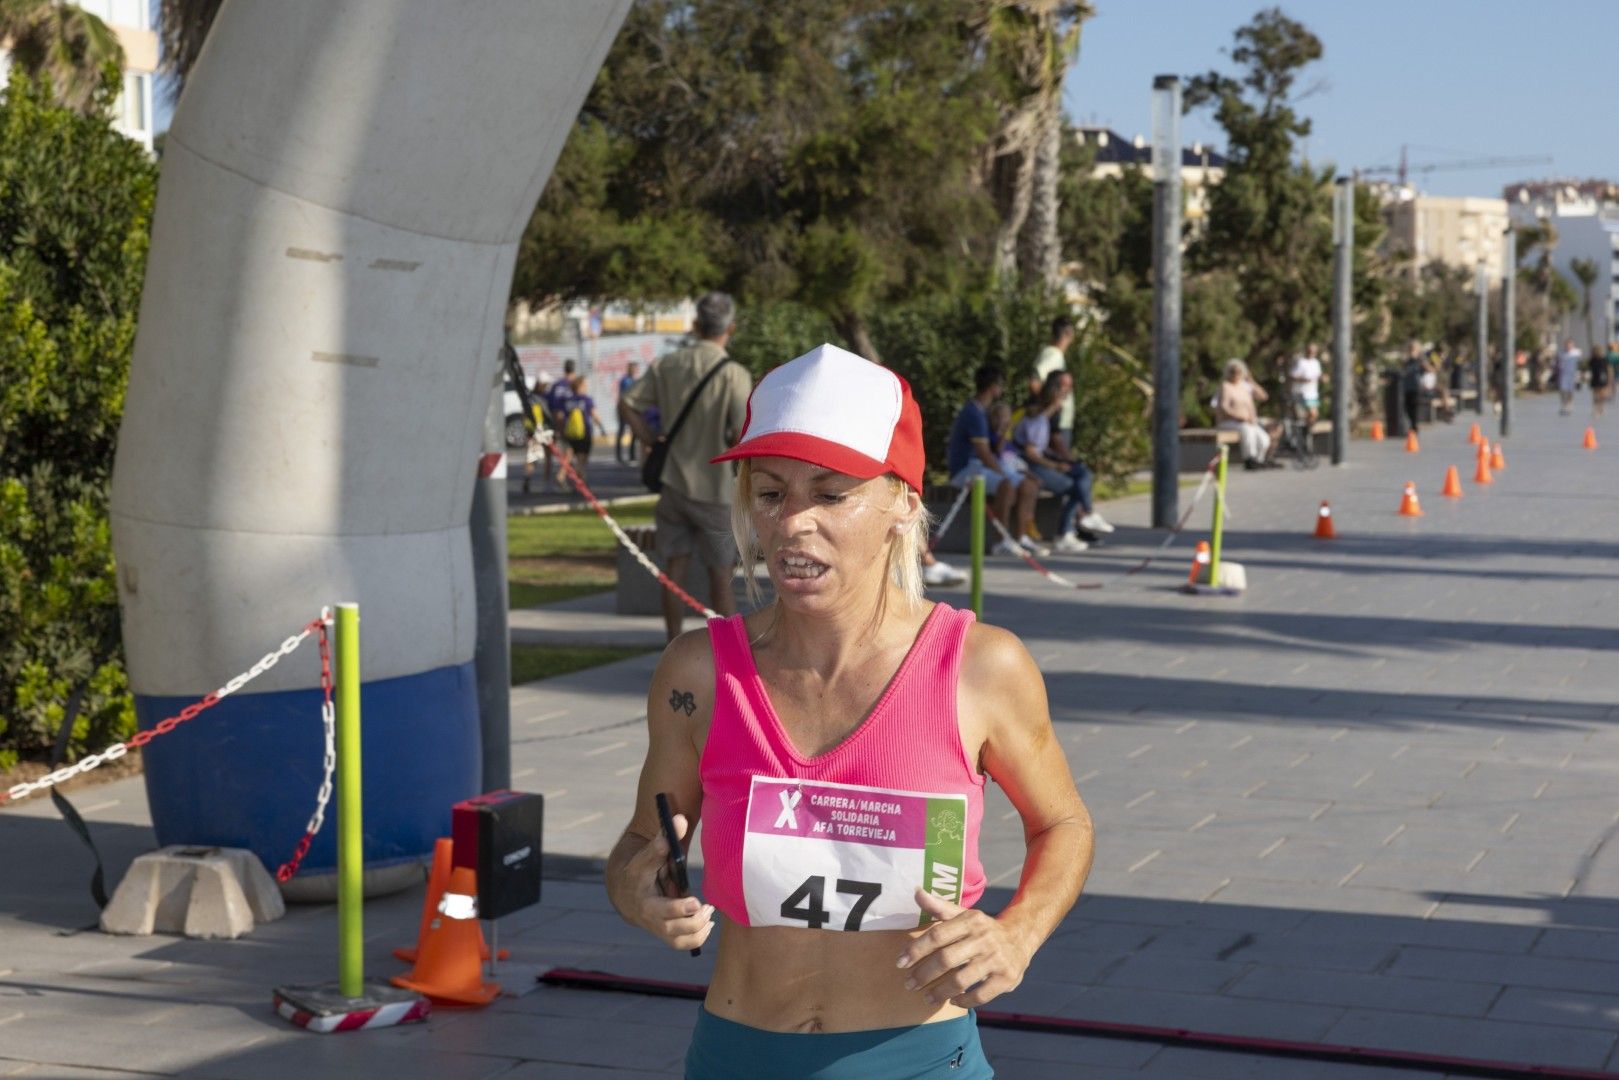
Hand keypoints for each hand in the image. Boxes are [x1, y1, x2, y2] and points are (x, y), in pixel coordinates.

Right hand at [622, 812, 714, 950]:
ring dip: (698, 929)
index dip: (678, 907)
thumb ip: (664, 839)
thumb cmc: (641, 867)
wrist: (624, 890)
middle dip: (691, 918)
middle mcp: (648, 916)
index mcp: (643, 896)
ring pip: (679, 939)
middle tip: (703, 905)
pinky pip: (682, 944)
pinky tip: (707, 924)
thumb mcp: (647, 853)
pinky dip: (698, 938)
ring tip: (708, 912)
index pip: (660, 906)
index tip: (694, 900)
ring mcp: (656, 928)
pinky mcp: (665, 934)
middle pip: (672, 927)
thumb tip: (680, 820)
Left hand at [895, 889, 1031, 1007]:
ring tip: (927, 998)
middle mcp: (983, 938)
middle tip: (909, 984)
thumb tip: (916, 892)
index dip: (916, 949)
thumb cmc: (982, 928)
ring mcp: (996, 959)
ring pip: (961, 980)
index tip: (900, 963)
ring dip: (940, 992)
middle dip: (924, 974)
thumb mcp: (964, 914)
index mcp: (970, 920)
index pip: (937, 935)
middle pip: (946, 959)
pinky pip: (981, 995)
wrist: (1021, 936)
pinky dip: (964, 1000)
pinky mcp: (1006, 978)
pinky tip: (953, 1001)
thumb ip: (939, 906)